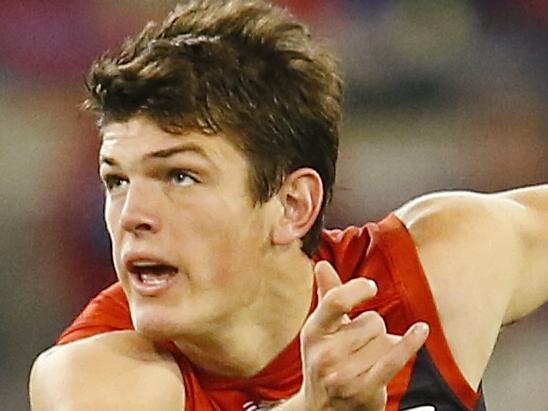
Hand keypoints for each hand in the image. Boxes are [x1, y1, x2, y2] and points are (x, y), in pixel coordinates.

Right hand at [298, 261, 428, 410]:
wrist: (322, 409)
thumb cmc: (325, 361)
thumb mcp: (321, 329)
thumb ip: (327, 295)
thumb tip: (323, 265)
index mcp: (313, 332)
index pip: (336, 301)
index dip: (358, 289)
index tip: (371, 287)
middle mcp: (326, 354)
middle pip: (372, 321)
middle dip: (373, 328)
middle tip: (359, 344)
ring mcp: (344, 374)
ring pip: (386, 340)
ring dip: (384, 345)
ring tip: (366, 359)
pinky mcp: (365, 389)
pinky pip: (395, 358)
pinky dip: (410, 343)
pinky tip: (421, 330)